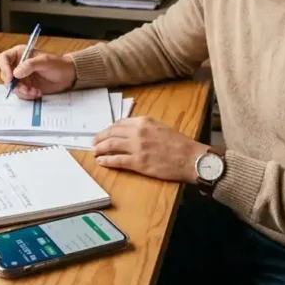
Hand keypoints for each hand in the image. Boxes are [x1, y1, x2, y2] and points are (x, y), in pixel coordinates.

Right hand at [0, 45, 76, 99]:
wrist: (68, 76)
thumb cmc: (58, 64)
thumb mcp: (45, 62)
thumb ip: (30, 65)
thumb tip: (16, 73)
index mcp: (20, 54)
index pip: (3, 59)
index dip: (4, 68)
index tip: (10, 78)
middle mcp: (17, 65)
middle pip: (5, 75)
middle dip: (14, 84)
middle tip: (25, 89)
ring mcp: (21, 77)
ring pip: (12, 86)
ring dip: (22, 91)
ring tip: (34, 91)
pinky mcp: (26, 87)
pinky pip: (20, 93)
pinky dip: (27, 95)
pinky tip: (37, 93)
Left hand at [92, 117, 209, 183]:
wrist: (190, 158)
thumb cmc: (179, 143)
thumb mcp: (160, 127)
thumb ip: (144, 127)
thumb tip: (130, 131)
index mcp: (143, 121)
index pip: (119, 123)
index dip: (109, 129)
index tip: (104, 133)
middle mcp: (137, 132)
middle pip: (112, 133)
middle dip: (100, 138)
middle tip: (94, 142)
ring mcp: (137, 147)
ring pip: (111, 146)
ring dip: (100, 149)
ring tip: (95, 152)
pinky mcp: (138, 163)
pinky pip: (117, 160)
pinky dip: (106, 161)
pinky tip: (101, 161)